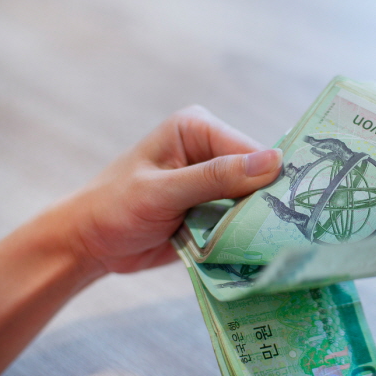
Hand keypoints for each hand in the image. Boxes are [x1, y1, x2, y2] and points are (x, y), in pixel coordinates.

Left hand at [64, 105, 282, 275]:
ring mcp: (213, 180)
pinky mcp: (213, 206)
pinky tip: (250, 247)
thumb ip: (216, 177)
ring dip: (255, 220)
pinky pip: (242, 218)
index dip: (269, 178)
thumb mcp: (164, 191)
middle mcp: (209, 149)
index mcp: (197, 129)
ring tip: (264, 242)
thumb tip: (274, 161)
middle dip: (262, 202)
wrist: (90, 242)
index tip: (285, 209)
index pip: (250, 150)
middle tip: (276, 231)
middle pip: (257, 174)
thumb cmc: (115, 208)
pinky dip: (244, 232)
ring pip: (253, 199)